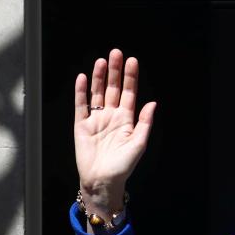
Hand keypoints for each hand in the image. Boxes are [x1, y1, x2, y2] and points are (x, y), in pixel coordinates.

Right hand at [74, 49, 156, 214]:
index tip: (132, 61)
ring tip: (101, 61)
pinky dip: (82, 92)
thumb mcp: (139, 143)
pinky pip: (81, 105)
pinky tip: (84, 78)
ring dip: (99, 77)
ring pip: (97, 93)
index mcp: (127, 119)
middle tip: (116, 53)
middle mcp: (111, 116)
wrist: (103, 181)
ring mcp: (96, 119)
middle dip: (114, 71)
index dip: (130, 77)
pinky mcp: (81, 126)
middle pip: (112, 88)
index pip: (129, 93)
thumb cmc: (123, 166)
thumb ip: (145, 122)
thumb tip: (153, 103)